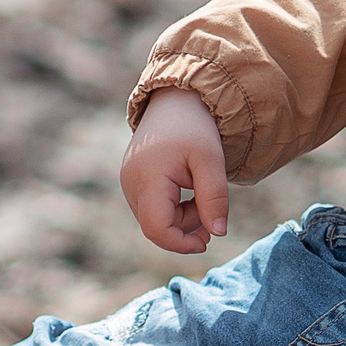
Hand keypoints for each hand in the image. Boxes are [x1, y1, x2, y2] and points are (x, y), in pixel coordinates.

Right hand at [121, 88, 229, 252]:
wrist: (174, 101)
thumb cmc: (194, 128)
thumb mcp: (211, 160)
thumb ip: (215, 198)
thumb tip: (218, 234)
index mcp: (148, 178)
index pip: (157, 228)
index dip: (181, 243)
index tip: (207, 241)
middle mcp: (130, 183)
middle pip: (156, 226)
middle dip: (186, 226)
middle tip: (210, 207)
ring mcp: (127, 182)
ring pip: (154, 219)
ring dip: (180, 216)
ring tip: (199, 191)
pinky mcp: (130, 181)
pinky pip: (150, 207)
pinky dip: (171, 207)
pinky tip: (185, 187)